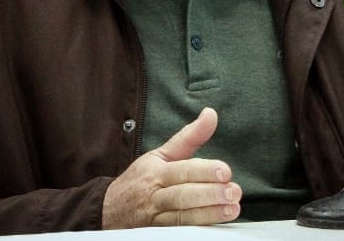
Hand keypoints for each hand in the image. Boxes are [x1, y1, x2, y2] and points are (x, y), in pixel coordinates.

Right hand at [102, 107, 242, 228]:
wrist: (110, 210)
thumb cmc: (141, 179)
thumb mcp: (161, 154)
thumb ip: (189, 136)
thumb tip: (211, 114)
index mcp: (158, 172)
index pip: (182, 170)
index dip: (204, 171)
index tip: (225, 171)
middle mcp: (156, 195)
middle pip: (182, 195)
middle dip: (209, 194)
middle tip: (233, 191)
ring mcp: (156, 218)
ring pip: (182, 217)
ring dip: (209, 214)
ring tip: (231, 209)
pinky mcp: (157, 234)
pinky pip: (178, 232)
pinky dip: (196, 229)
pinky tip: (214, 225)